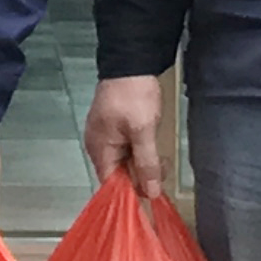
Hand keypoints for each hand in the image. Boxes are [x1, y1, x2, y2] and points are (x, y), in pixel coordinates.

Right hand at [83, 75, 169, 198]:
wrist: (131, 61)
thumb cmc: (134, 96)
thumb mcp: (144, 130)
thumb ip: (146, 163)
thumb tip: (151, 194)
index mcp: (100, 149)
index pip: (111, 185)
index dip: (130, 194)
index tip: (151, 199)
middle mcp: (98, 146)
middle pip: (118, 174)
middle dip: (141, 177)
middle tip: (163, 171)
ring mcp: (105, 135)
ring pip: (124, 162)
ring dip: (143, 164)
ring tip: (163, 160)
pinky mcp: (114, 127)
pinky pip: (126, 149)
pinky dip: (140, 153)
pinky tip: (154, 150)